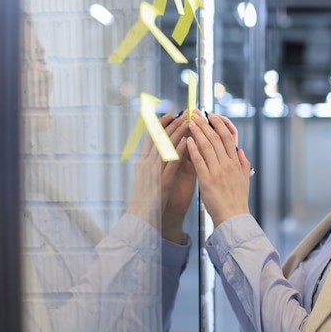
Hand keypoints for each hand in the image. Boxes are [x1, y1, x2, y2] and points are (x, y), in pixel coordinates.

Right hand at [127, 112, 194, 242]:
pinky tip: (186, 142)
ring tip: (187, 120)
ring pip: (165, 147)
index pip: (152, 138)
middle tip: (183, 112)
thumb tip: (168, 150)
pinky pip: (171, 163)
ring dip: (176, 133)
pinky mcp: (162, 182)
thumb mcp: (153, 178)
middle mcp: (146, 165)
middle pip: (159, 139)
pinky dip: (178, 151)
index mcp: (143, 163)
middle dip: (171, 124)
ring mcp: (153, 173)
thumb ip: (158, 164)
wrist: (144, 220)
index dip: (160, 124)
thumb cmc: (151, 200)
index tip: (170, 113)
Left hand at [186, 111, 250, 226]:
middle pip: (215, 139)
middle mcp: (227, 165)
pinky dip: (193, 149)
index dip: (219, 124)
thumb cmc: (237, 201)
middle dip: (205, 124)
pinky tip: (187, 140)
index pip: (227, 138)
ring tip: (190, 121)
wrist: (233, 218)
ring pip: (206, 146)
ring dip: (198, 132)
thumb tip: (240, 150)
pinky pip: (199, 161)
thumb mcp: (244, 180)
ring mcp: (217, 172)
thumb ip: (243, 164)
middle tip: (196, 113)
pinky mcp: (207, 180)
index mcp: (235, 163)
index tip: (211, 115)